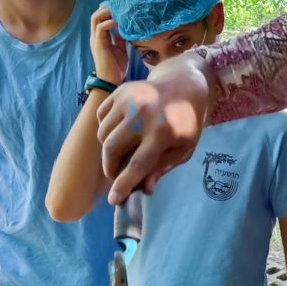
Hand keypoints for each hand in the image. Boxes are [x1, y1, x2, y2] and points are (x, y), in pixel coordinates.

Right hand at [89, 5, 128, 84]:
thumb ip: (120, 39)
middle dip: (107, 9)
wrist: (111, 81)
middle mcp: (96, 36)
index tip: (121, 8)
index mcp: (100, 37)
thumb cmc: (116, 67)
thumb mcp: (121, 49)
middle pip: (96, 15)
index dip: (109, 11)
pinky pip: (101, 27)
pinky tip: (120, 23)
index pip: (100, 18)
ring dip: (107, 13)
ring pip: (96, 18)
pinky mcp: (99, 43)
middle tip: (120, 7)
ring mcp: (96, 39)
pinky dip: (110, 22)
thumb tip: (124, 29)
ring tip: (119, 12)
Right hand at [96, 54, 208, 201]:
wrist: (183, 86)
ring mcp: (129, 100)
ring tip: (122, 150)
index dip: (124, 183)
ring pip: (103, 134)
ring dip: (108, 149)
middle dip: (110, 167)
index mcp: (163, 132)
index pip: (138, 163)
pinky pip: (101, 118)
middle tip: (116, 175)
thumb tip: (144, 189)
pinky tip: (122, 129)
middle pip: (112, 149)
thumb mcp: (183, 149)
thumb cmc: (185, 123)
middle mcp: (143, 114)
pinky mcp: (120, 91)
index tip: (113, 199)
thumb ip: (162, 168)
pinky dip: (106, 129)